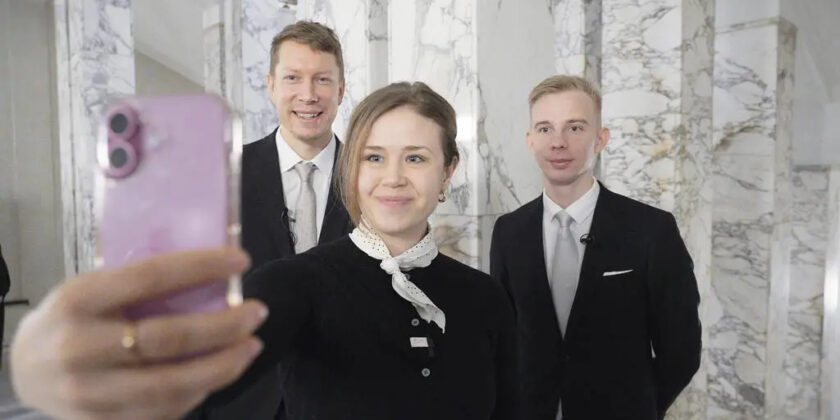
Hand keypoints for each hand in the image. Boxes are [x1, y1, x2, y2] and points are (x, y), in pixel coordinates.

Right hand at [10, 248, 267, 419]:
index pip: (151, 277)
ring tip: (251, 346)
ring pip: (171, 384)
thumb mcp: (91, 289)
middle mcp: (80, 348)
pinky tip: (221, 373)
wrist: (24, 370)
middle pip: (168, 338)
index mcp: (78, 300)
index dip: (202, 267)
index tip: (242, 260)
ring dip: (223, 366)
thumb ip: (139, 285)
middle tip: (258, 313)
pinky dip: (199, 392)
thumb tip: (212, 273)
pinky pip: (163, 411)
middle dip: (224, 326)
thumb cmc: (72, 319)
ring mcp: (89, 393)